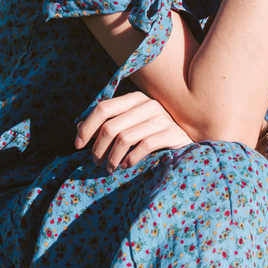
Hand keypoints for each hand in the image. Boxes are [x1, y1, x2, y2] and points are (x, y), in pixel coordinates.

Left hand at [74, 91, 193, 169]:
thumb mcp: (130, 125)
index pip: (103, 108)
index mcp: (135, 99)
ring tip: (110, 168)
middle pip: (111, 126)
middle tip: (96, 162)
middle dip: (98, 148)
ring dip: (112, 158)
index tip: (77, 145)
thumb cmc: (154, 133)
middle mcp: (148, 105)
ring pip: (124, 138)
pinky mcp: (172, 133)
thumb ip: (108, 123)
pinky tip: (127, 166)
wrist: (190, 139)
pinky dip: (130, 159)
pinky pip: (144, 146)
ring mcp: (162, 118)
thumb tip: (78, 127)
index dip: (86, 127)